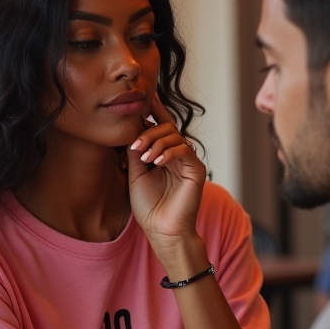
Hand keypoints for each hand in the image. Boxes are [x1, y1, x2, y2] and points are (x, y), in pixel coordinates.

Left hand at [127, 93, 206, 260]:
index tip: (145, 98)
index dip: (154, 111)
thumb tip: (133, 131)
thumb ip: (136, 153)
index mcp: (163, 154)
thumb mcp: (136, 175)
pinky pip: (185, 150)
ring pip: (175, 136)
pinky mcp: (196, 169)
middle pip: (166, 128)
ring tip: (145, 158)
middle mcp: (176, 155)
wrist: (162, 230)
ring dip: (157, 143)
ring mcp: (187, 161)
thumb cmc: (149, 207)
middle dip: (149, 133)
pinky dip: (170, 152)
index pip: (160, 128)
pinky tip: (157, 161)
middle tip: (136, 146)